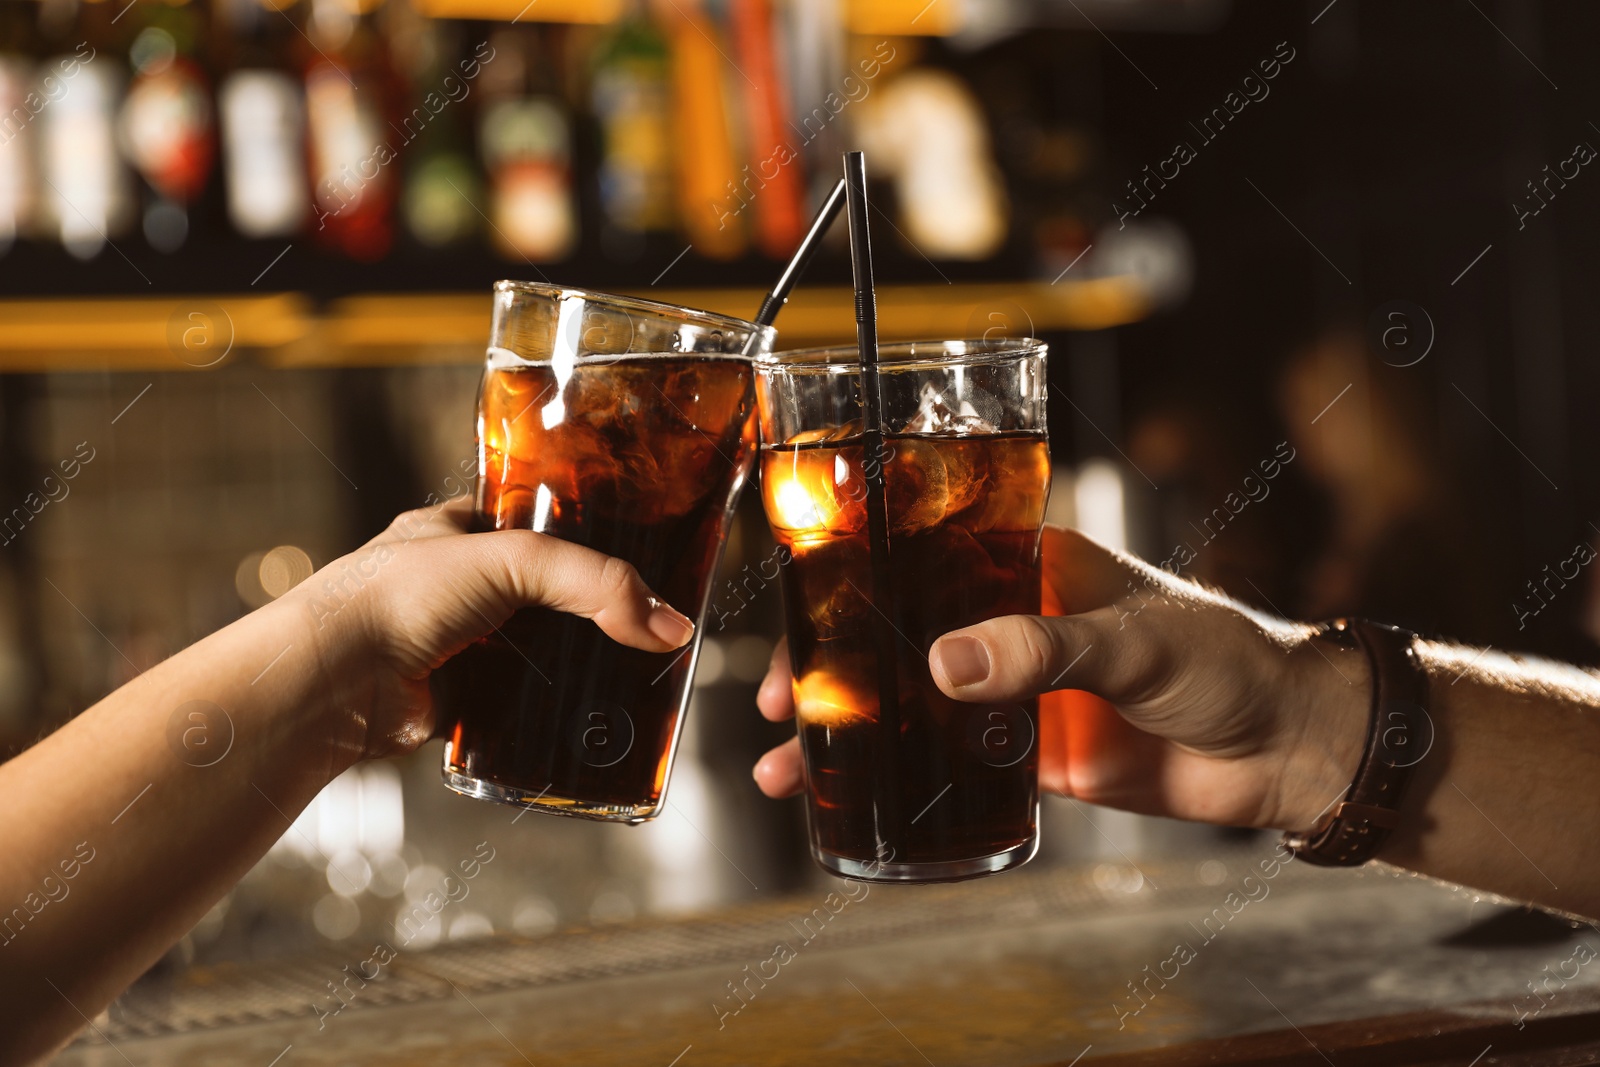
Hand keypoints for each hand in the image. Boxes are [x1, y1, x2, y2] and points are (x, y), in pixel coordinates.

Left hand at [277, 497, 694, 766]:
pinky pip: (523, 705)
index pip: (538, 520)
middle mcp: (457, 585)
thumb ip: (595, 583)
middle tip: (648, 617)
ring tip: (636, 667)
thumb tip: (668, 625)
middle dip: (593, 608)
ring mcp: (459, 645)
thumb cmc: (392, 599)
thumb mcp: (508, 561)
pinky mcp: (461, 701)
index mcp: (457, 530)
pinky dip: (554, 712)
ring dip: (577, 663)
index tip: (642, 547)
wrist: (334, 683)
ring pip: (539, 651)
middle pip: (549, 593)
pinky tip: (592, 713)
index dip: (589, 531)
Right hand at [753, 526, 1368, 832]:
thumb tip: (944, 664)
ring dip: (849, 728)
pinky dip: (898, 776)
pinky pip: (945, 759)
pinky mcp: (1026, 750)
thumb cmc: (1231, 660)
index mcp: (1030, 564)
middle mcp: (1010, 619)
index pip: (923, 557)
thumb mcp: (1134, 641)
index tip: (805, 613)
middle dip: (830, 663)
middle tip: (778, 699)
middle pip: (897, 633)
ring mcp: (1013, 687)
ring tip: (785, 765)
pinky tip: (849, 797)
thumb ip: (1043, 651)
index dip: (856, 582)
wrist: (1288, 750)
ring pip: (909, 700)